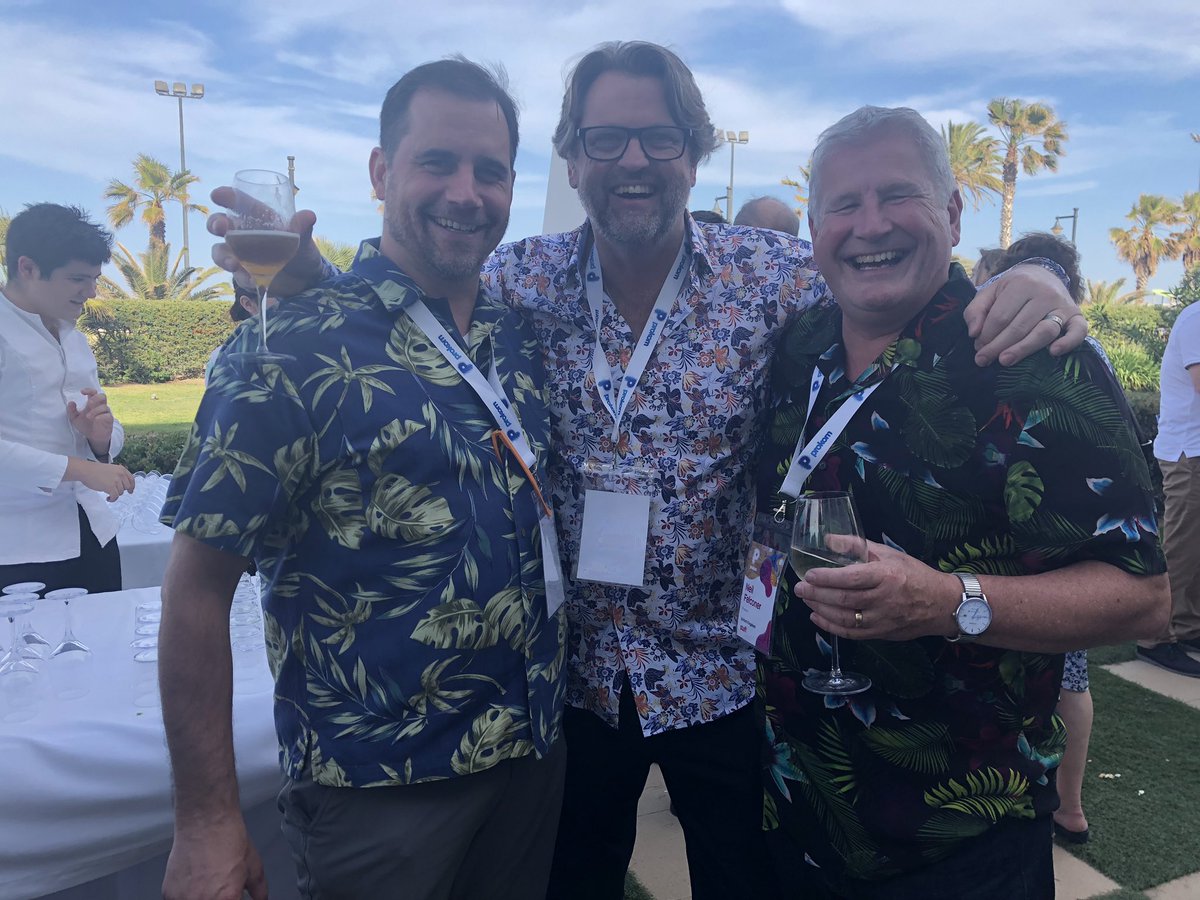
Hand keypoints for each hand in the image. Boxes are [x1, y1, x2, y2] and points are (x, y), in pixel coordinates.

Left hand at [67, 388, 114, 452]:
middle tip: (89, 403)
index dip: (89, 390)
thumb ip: (71, 411)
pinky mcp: (109, 420)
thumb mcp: (75, 419)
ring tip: (88, 417)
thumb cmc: (85, 425)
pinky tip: (96, 420)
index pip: (93, 393)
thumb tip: (70, 402)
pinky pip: (107, 415)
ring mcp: (105, 413)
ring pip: (105, 406)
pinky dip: (101, 416)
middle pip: (103, 396)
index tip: (82, 392)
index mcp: (92, 404)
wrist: (92, 437)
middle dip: (96, 398)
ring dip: (96, 411)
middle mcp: (100, 406)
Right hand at [69, 458, 134, 500]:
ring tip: (108, 494)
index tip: (130, 491)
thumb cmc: (96, 471)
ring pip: (121, 492)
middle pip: (127, 487)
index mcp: (122, 469)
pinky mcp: (110, 487)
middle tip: (114, 492)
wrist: (86, 471)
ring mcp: (116, 481)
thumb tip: (124, 485)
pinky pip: (115, 497)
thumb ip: (119, 475)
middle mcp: (120, 474)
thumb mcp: (111, 469)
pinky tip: (108, 498)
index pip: (132, 479)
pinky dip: (112, 499)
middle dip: (121, 491)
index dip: (132, 486)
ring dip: (115, 495)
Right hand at [163, 819, 267, 899]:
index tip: (233, 896)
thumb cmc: (227, 839)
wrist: (205, 822)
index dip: (234, 899)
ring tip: (206, 883)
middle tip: (219, 887)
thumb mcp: (254, 865)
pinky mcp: (168, 894)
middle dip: (218, 898)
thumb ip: (259, 890)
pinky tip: (194, 881)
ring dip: (201, 897)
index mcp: (227, 899)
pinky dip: (187, 896)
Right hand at [208, 185, 324, 297]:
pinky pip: (235, 274)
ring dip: (223, 256)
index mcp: (257, 218)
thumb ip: (302, 228)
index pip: (238, 203)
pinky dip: (241, 277)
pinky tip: (252, 280)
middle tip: (220, 227)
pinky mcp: (242, 273)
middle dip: (215, 224)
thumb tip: (309, 215)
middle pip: (219, 224)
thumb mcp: (303, 239)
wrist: (305, 281)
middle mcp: (243, 234)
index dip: (226, 196)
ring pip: (220, 251)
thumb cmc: (302, 252)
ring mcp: (240, 254)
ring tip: (234, 264)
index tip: (217, 195)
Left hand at [795, 540, 958, 640]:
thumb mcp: (889, 553)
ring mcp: (883, 620)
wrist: (942, 604)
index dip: (827, 578)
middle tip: (800, 588)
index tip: (809, 574)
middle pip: (844, 599)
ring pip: (845, 618)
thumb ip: (857, 546)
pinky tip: (817, 617)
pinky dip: (831, 627)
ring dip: (821, 610)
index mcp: (886, 576)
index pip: (851, 578)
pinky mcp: (882, 633)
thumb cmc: (914, 575)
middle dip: (817, 594)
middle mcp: (884, 600)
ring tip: (806, 599)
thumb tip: (828, 539)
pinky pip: (852, 633)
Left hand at [964, 264, 1086, 365]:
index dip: (986, 335)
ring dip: (1023, 349)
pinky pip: (1079, 331)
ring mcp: (1063, 304)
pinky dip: (1068, 343)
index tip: (977, 348)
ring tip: (1004, 361)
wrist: (1044, 275)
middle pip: (1019, 326)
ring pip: (1044, 331)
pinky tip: (1053, 353)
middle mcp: (1045, 293)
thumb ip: (975, 310)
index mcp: (1021, 284)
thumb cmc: (1012, 289)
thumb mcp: (990, 292)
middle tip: (983, 360)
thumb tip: (973, 333)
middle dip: (998, 346)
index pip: (1000, 316)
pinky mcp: (1077, 315)